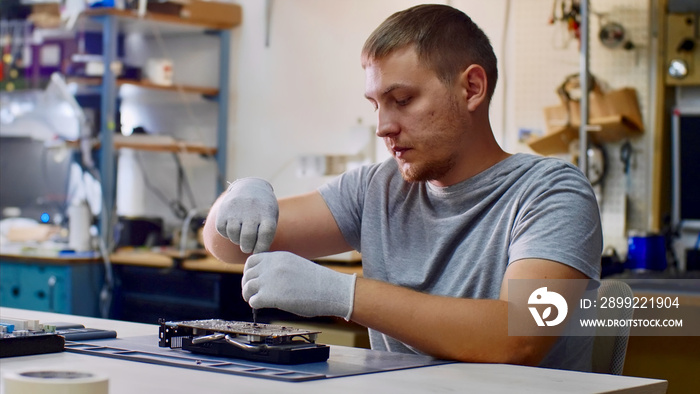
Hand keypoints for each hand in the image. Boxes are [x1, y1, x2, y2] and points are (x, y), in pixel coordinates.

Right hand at [215, 178, 277, 253]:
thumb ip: (265, 236)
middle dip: (247, 247)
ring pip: (233, 234)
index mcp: (267, 214)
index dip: (262, 247)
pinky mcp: (224, 210)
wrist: (251, 187)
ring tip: (241, 236)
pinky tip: (233, 229)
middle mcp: (251, 211)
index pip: (265, 235)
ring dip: (236, 240)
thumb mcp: (271, 218)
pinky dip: (226, 233)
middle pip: (248, 237)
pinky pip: (222, 229)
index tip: (259, 250)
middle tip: (247, 247)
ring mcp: (237, 209)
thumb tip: (258, 257)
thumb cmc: (263, 211)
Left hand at [242, 252, 356, 319]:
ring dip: (250, 296)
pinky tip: (264, 306)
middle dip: (248, 285)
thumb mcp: (296, 265)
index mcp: (278, 256)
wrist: (332, 290)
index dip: (250, 272)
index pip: (252, 261)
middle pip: (247, 275)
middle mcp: (272, 265)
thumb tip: (265, 279)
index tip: (254, 280)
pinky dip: (256, 305)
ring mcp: (270, 280)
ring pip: (247, 288)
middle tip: (252, 293)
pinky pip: (253, 300)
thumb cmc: (319, 282)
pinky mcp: (270, 296)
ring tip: (257, 301)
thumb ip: (279, 269)